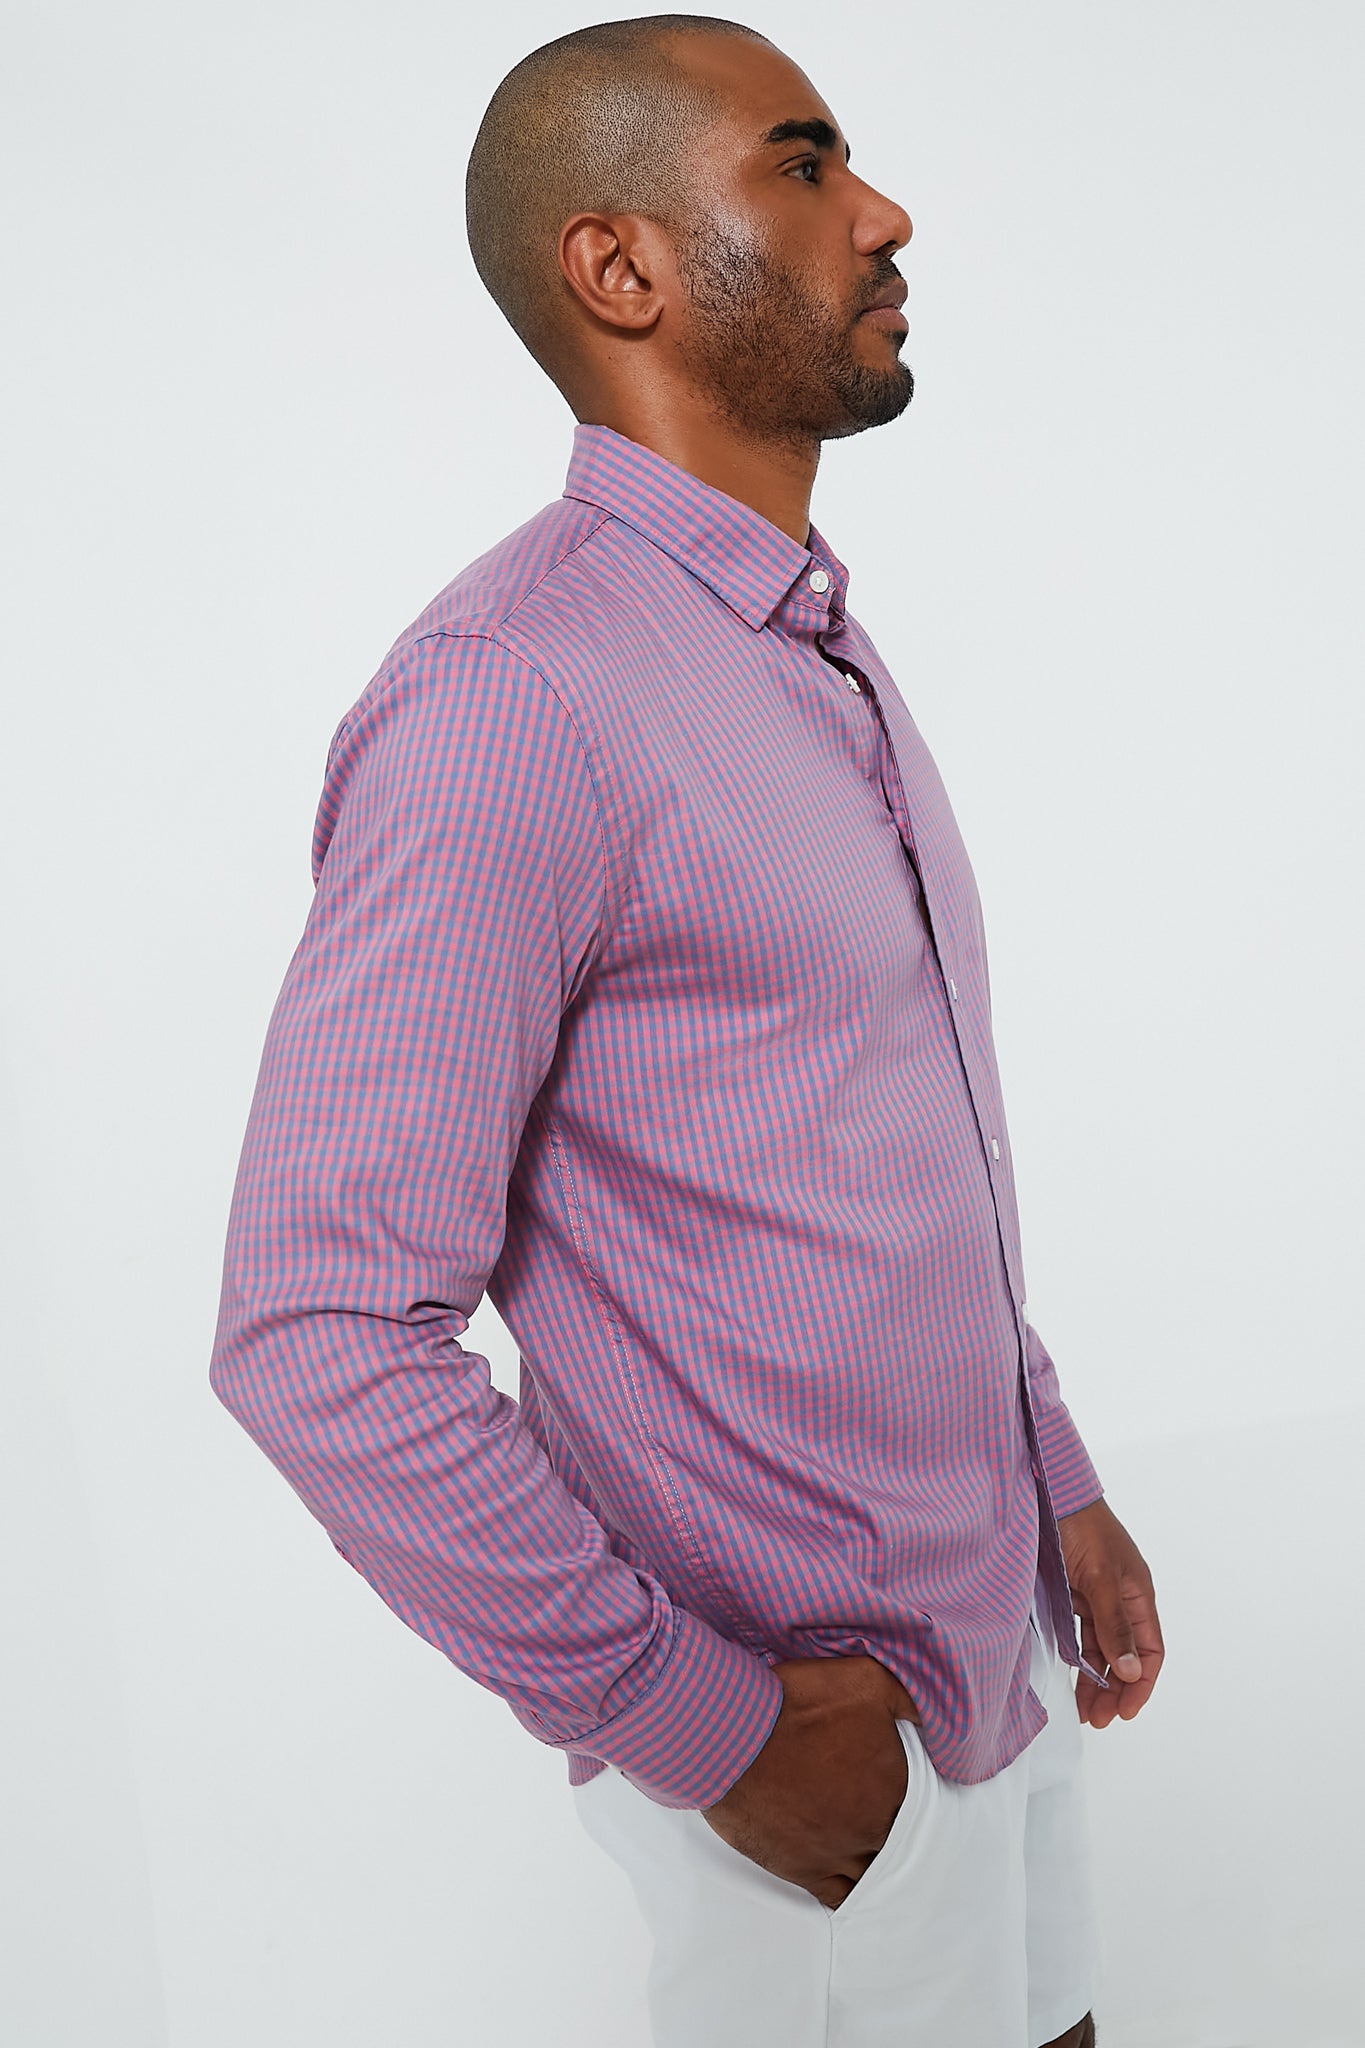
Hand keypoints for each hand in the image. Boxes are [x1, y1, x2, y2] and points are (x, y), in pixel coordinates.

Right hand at [701, 1654, 919, 1908]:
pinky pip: (842, 1897)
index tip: (900, 1779)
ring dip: (881, 1861)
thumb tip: (936, 1717)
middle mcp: (876, 1824)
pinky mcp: (806, 1871)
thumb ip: (908, 1700)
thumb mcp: (865, 1679)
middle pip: (904, 1838)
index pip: (926, 1797)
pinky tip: (858, 1887)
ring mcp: (841, 1853)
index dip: (915, 1789)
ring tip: (878, 1850)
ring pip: (878, 1871)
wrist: (735, 1739)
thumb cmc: (796, 1704)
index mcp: (896, 1782)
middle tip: (889, 1813)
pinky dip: (854, 1893)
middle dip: (900, 1827)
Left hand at [1058, 1496, 1163, 1728]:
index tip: (1125, 1712)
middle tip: (1098, 1720)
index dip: (1141, 1684)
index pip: (1150, 1650)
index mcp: (1138, 1595)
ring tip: (1084, 1711)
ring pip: (1101, 1651)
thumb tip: (1131, 1670)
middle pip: (1126, 1657)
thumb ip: (1114, 1625)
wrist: (1049, 1494)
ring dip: (1095, 1681)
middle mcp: (1120, 1600)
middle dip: (1116, 1691)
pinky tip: (1072, 1679)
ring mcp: (1095, 1599)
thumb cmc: (1082, 1528)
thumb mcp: (1102, 1578)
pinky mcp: (1071, 1596)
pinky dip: (1078, 1660)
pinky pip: (1080, 1637)